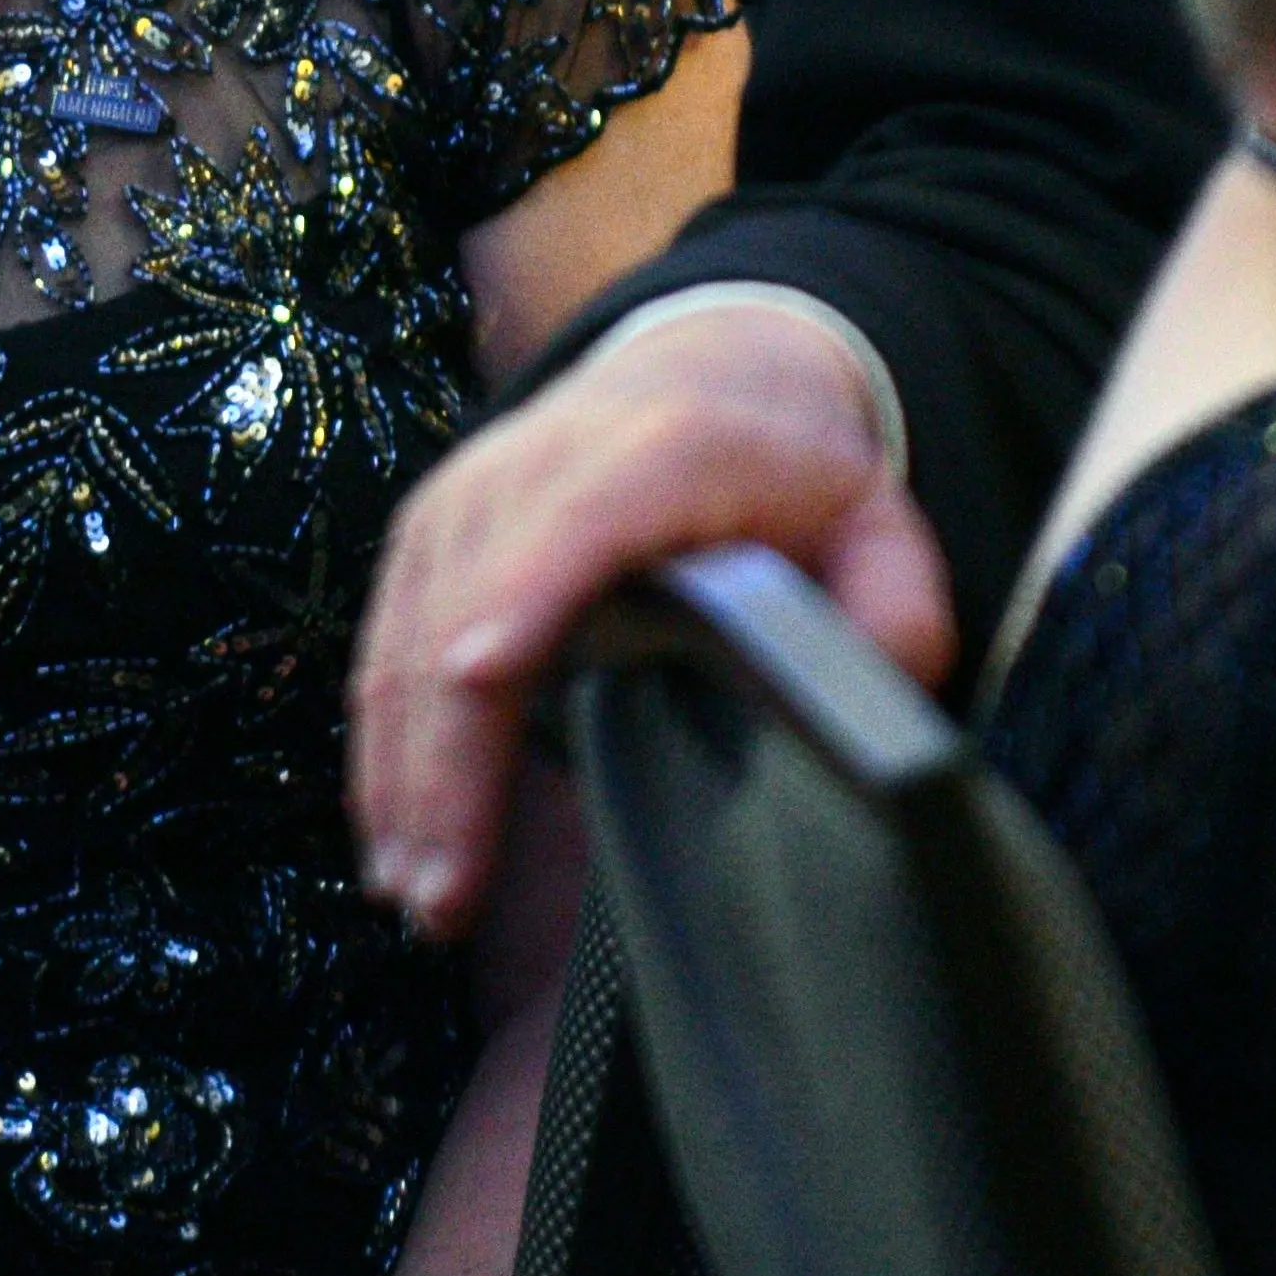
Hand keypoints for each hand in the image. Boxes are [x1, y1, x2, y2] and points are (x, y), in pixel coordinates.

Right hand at [352, 294, 957, 935]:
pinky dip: (383, 749)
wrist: (705, 376)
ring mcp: (465, 497)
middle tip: (450, 896)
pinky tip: (395, 841)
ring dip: (404, 777)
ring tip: (421, 899)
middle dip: (449, 757)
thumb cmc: (790, 475)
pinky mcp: (426, 538)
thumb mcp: (879, 525)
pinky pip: (384, 648)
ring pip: (407, 641)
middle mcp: (538, 462)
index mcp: (662, 451)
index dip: (526, 592)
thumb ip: (892, 614)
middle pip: (467, 608)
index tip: (484, 675)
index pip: (579, 521)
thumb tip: (860, 701)